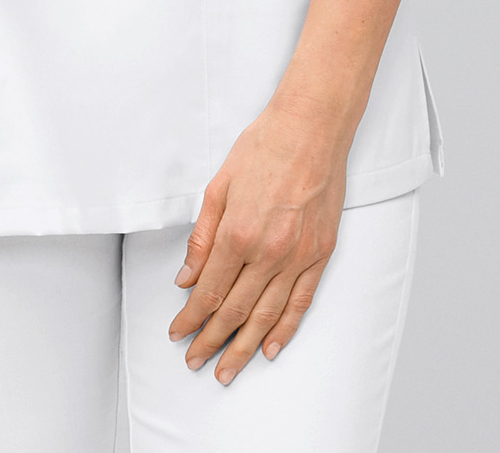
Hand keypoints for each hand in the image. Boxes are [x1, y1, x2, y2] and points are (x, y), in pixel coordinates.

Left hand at [167, 96, 350, 383]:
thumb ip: (202, 237)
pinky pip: (300, 302)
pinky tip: (271, 348)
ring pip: (267, 316)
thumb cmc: (263, 147)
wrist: (312, 129)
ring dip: (244, 347)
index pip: (209, 291)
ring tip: (227, 370)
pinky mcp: (320, 254)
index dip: (191, 318)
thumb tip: (187, 278)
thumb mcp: (219, 185)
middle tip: (195, 361)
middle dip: (210, 340)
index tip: (178, 333)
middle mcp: (269, 252)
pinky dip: (285, 330)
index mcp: (238, 233)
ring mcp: (298, 256)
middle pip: (235, 311)